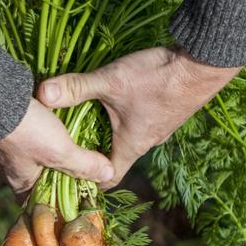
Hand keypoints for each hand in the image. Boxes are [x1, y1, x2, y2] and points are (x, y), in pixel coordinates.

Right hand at [0, 97, 113, 196]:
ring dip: (56, 153)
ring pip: (38, 156)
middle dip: (63, 176)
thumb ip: (84, 165)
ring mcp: (10, 147)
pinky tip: (61, 126)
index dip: (61, 205)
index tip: (83, 198)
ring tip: (80, 148)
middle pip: (43, 180)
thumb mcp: (60, 151)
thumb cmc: (26, 131)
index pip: (41, 205)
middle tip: (88, 171)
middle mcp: (13, 169)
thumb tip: (109, 175)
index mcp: (21, 184)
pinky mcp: (11, 126)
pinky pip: (32, 135)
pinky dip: (47, 134)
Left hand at [37, 47, 240, 186]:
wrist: (204, 63)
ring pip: (128, 139)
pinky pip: (141, 123)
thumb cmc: (158, 78)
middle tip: (68, 145)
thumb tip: (41, 94)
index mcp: (131, 146)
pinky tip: (115, 102)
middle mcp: (146, 143)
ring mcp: (159, 128)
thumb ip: (76, 87)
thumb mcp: (111, 81)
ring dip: (109, 135)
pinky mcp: (166, 112)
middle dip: (93, 155)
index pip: (107, 179)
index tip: (67, 174)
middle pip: (115, 159)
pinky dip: (124, 120)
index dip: (87, 181)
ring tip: (86, 122)